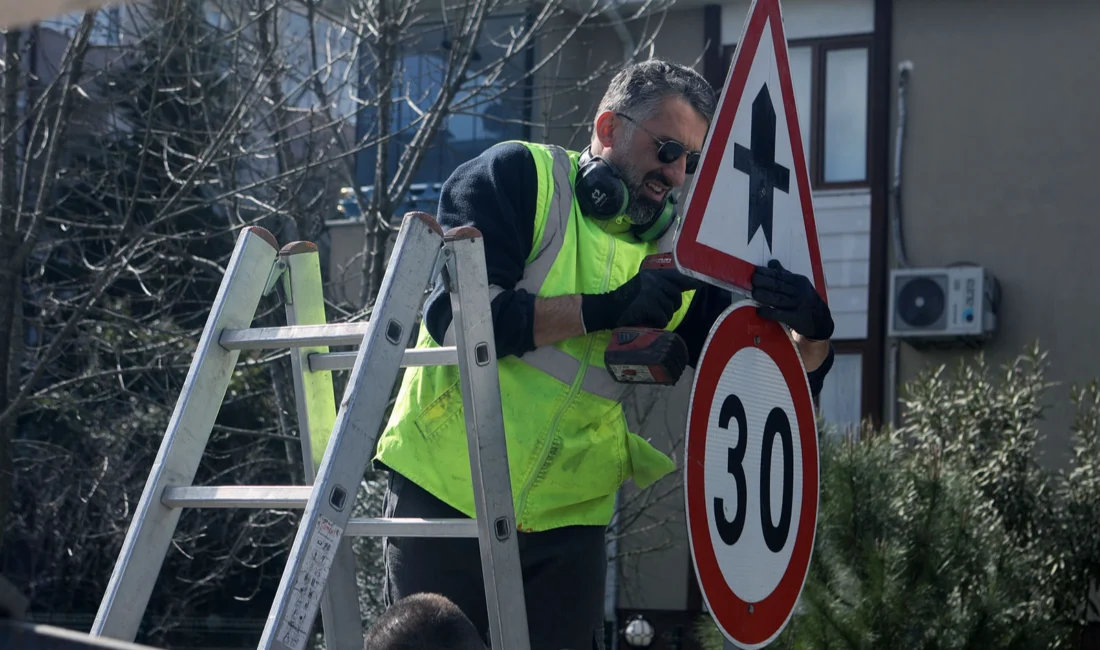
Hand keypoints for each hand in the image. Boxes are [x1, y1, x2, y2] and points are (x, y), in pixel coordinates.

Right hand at [581, 268, 702, 331]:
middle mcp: (653, 279)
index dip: (691, 282)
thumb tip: (689, 285)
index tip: (701, 284)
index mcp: (653, 273)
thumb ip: (662, 286)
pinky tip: (646, 321)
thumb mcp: (644, 287)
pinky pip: (662, 318)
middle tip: (658, 312)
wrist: (607, 309)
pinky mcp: (648, 303)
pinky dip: (655, 323)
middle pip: (676, 296)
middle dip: (670, 307)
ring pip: (669, 309)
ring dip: (662, 317)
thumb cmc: (627, 301)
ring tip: (649, 317)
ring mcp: (651, 291)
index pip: (678, 276)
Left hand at [751, 259, 832, 339]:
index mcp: (799, 281)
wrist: (820, 320)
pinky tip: (759, 311)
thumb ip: (784, 274)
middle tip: (752, 280)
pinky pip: (781, 314)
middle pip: (778, 286)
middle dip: (764, 282)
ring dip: (764, 296)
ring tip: (753, 293)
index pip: (780, 275)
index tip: (755, 271)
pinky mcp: (797, 318)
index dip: (766, 273)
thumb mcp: (798, 285)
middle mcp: (800, 292)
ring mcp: (799, 305)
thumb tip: (771, 263)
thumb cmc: (805, 301)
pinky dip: (769, 312)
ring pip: (778, 299)